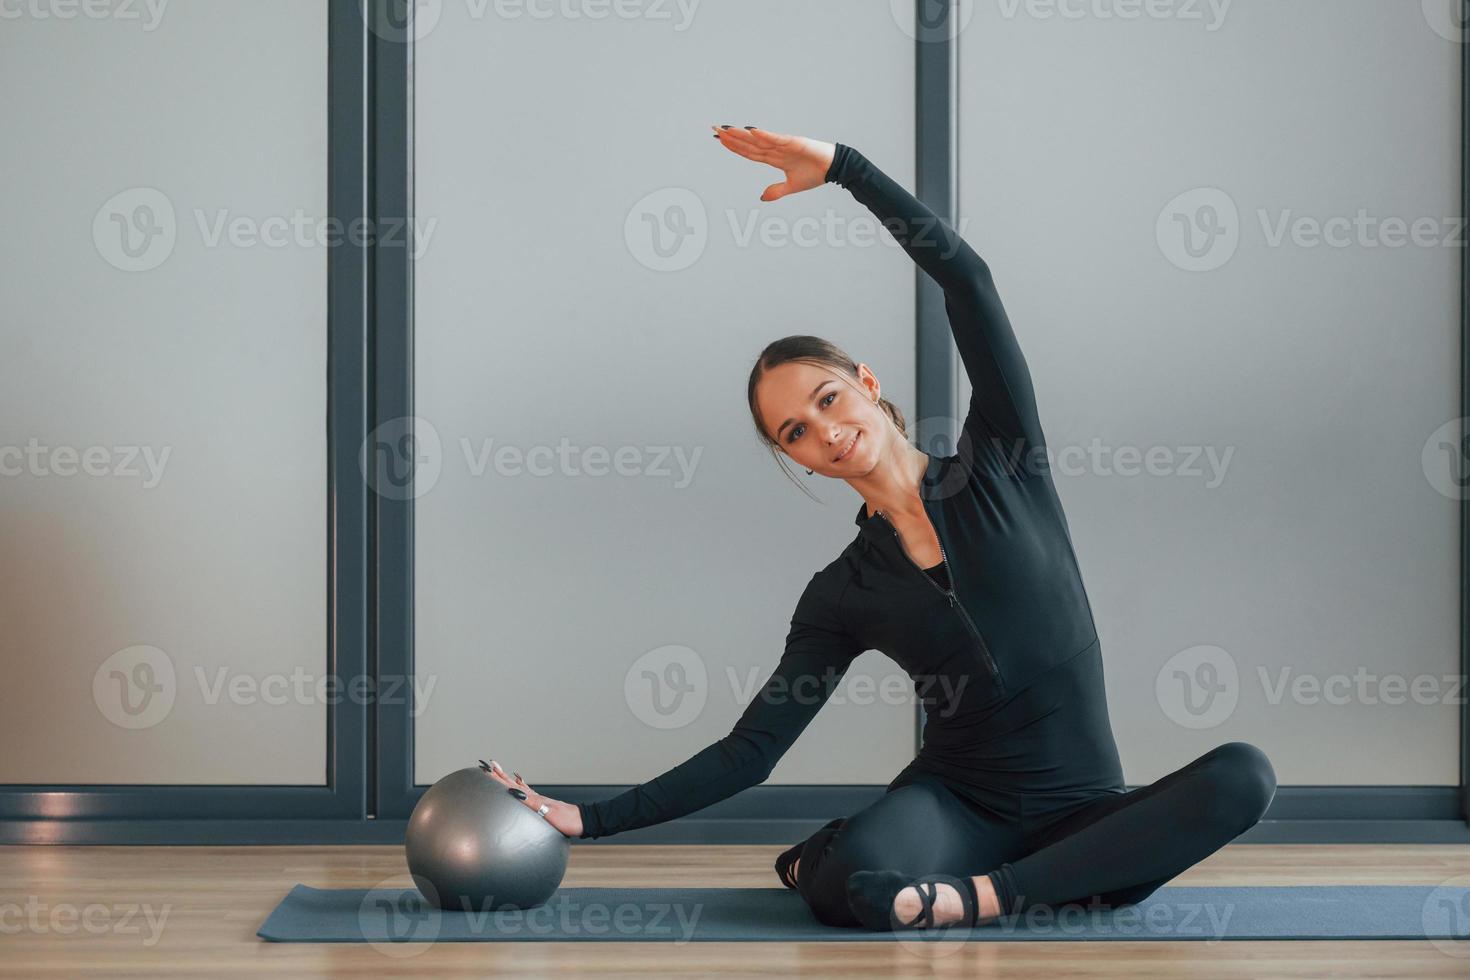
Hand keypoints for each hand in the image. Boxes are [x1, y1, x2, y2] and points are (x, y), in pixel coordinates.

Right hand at [479, 759, 582, 837]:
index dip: (499, 779)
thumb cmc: (566, 819)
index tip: (488, 769)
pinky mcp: (543, 805)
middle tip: (488, 766)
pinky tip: (519, 786)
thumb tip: (514, 793)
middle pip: (513, 784)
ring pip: (519, 788)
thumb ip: (532, 803)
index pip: (512, 786)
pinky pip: (527, 794)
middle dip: (500, 776)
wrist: (581, 822)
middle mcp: (534, 797)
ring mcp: (538, 800)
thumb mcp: (547, 812)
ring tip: (499, 772)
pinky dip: (520, 788)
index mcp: (533, 799)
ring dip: (507, 780)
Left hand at [711, 124, 836, 201]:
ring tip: (726, 129)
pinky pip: (776, 138)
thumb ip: (777, 191)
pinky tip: (751, 131)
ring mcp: (784, 144)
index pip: (750, 152)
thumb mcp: (793, 187)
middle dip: (732, 137)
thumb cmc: (816, 174)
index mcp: (775, 158)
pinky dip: (764, 135)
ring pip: (759, 139)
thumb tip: (762, 198)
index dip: (735, 147)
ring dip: (742, 134)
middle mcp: (776, 149)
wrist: (834, 168)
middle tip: (715, 129)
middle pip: (749, 143)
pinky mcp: (794, 142)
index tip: (720, 140)